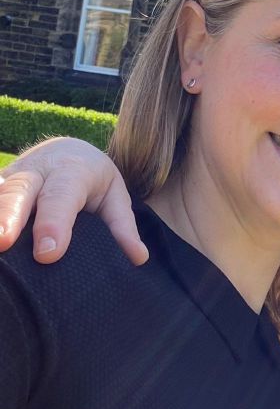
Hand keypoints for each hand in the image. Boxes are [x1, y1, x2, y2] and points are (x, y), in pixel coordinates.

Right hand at [0, 138, 147, 264]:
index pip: (62, 196)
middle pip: (19, 192)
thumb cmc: (92, 180)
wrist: (64, 150)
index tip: (48, 254)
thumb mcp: (113, 195)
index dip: (54, 223)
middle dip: (8, 217)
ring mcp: (8, 179)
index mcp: (71, 171)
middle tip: (3, 243)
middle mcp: (35, 171)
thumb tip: (138, 258)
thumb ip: (122, 226)